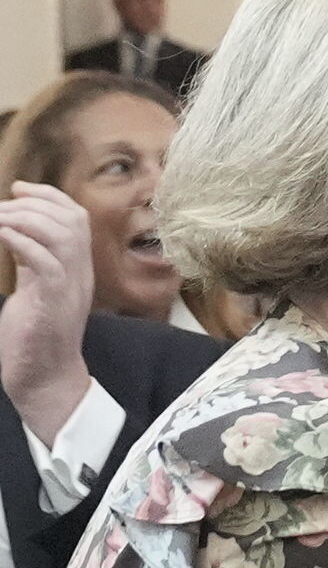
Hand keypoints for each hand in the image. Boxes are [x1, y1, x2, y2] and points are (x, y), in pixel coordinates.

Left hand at [0, 183, 99, 445]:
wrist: (44, 379)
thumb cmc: (32, 338)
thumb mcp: (34, 290)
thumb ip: (31, 262)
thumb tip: (14, 234)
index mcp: (76, 268)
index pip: (75, 217)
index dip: (47, 195)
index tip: (17, 188)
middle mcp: (79, 273)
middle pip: (72, 219)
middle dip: (33, 203)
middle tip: (1, 207)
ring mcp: (70, 288)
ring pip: (63, 235)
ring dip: (25, 219)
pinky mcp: (53, 303)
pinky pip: (46, 262)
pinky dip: (22, 243)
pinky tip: (2, 239)